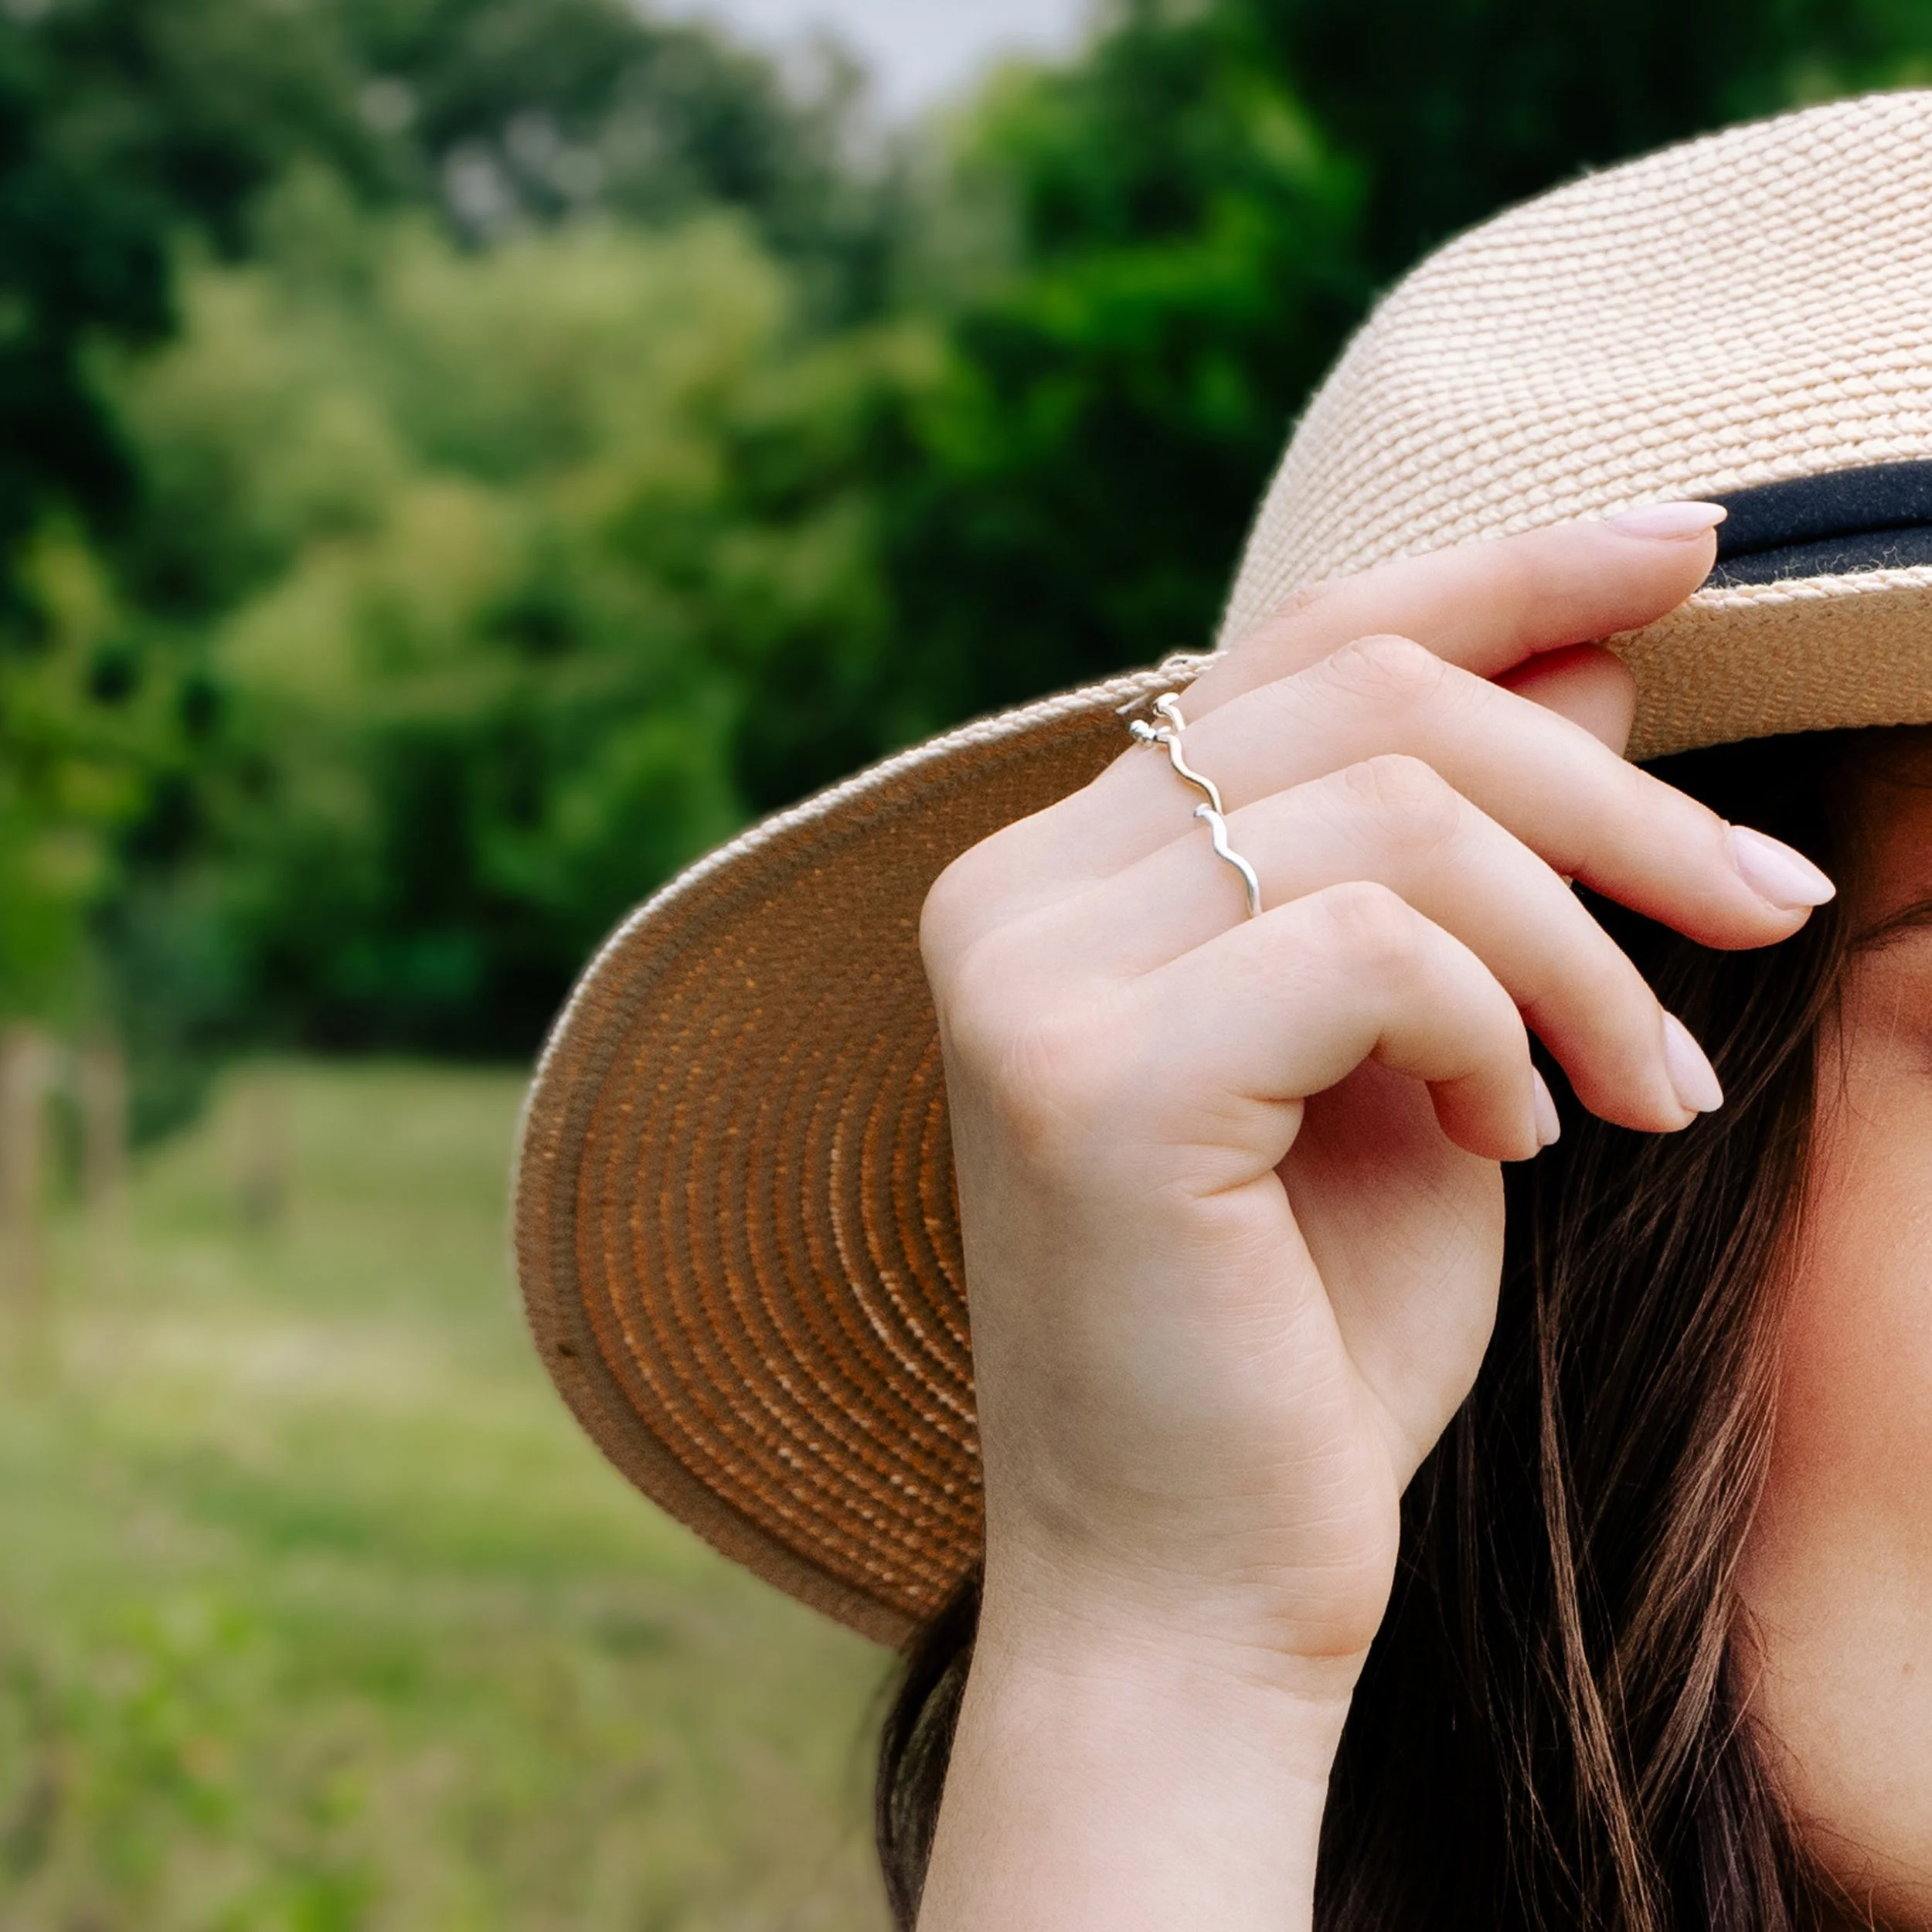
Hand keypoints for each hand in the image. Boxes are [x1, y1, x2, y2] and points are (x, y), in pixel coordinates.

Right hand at [920, 509, 1829, 1699]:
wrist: (1190, 1590)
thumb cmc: (1304, 1338)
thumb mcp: (1418, 1056)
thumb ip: (1469, 858)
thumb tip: (1592, 657)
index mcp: (1059, 876)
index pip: (1296, 649)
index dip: (1503, 573)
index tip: (1694, 543)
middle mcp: (1009, 897)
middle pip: (1364, 699)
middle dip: (1606, 785)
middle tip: (1764, 902)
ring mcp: (1026, 981)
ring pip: (1390, 810)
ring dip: (1580, 936)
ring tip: (1643, 1087)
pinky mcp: (1086, 1082)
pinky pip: (1366, 941)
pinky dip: (1493, 1024)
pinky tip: (1518, 1137)